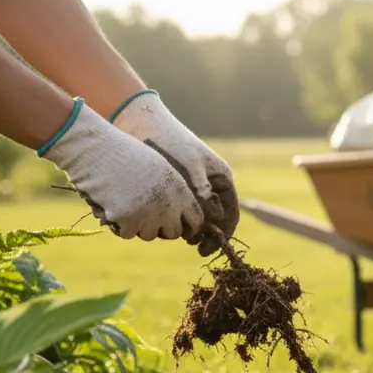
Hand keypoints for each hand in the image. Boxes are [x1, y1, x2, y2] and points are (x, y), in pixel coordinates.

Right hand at [42, 99, 203, 240]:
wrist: (96, 148)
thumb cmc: (125, 155)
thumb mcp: (158, 168)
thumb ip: (172, 192)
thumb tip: (178, 217)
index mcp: (180, 189)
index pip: (195, 220)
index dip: (188, 227)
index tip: (179, 228)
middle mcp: (168, 203)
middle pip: (173, 233)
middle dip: (162, 228)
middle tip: (147, 219)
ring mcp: (148, 213)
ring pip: (149, 235)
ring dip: (139, 226)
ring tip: (127, 205)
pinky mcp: (127, 219)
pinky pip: (127, 233)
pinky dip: (120, 225)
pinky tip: (114, 207)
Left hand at [112, 90, 238, 255]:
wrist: (142, 123)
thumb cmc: (171, 141)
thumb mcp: (190, 166)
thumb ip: (202, 192)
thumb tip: (213, 219)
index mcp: (222, 179)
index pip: (230, 215)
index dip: (222, 235)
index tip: (207, 249)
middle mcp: (210, 186)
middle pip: (215, 220)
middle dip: (205, 235)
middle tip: (192, 245)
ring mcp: (193, 188)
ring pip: (196, 217)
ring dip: (189, 228)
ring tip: (175, 234)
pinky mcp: (175, 188)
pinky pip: (180, 210)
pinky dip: (175, 219)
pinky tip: (163, 224)